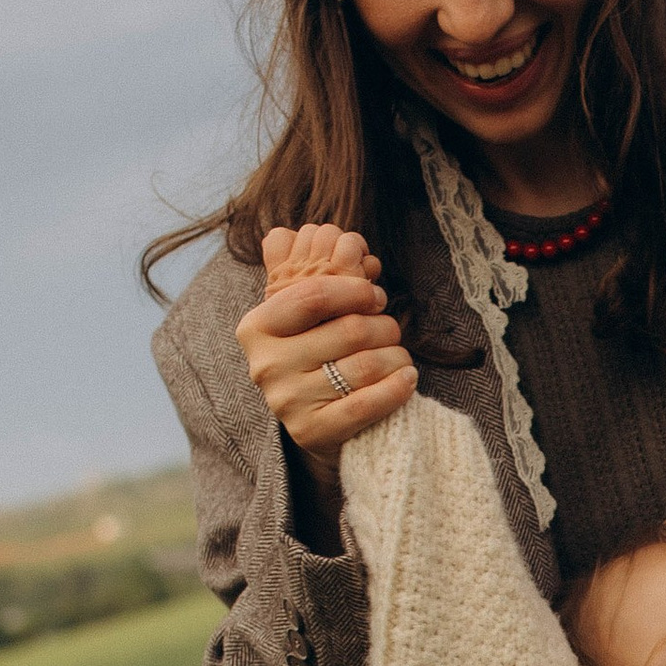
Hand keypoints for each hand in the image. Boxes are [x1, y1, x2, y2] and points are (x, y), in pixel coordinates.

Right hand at [236, 224, 417, 500]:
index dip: (355, 290)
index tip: (376, 295)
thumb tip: (312, 234)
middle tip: (392, 329)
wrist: (313, 422)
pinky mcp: (311, 432)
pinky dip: (397, 388)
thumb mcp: (303, 316)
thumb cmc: (316, 357)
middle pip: (348, 330)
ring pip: (363, 365)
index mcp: (256, 326)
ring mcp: (286, 401)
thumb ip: (307, 274)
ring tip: (401, 356)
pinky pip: (367, 404)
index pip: (314, 295)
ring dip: (396, 356)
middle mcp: (265, 364)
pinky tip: (409, 378)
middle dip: (383, 326)